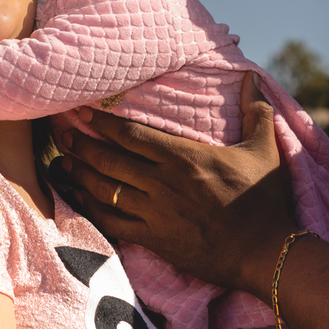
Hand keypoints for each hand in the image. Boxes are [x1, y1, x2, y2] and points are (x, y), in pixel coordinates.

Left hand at [61, 73, 296, 293]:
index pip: (131, 134)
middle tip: (64, 133)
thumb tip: (253, 76)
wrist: (265, 253)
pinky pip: (111, 223)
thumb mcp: (264, 149)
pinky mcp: (153, 239)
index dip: (102, 122)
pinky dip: (90, 209)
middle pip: (109, 159)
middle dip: (82, 144)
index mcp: (184, 157)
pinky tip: (78, 199)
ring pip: (105, 189)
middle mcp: (162, 183)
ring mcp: (155, 213)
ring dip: (79, 174)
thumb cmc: (264, 199)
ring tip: (63, 161)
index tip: (84, 112)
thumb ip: (256, 110)